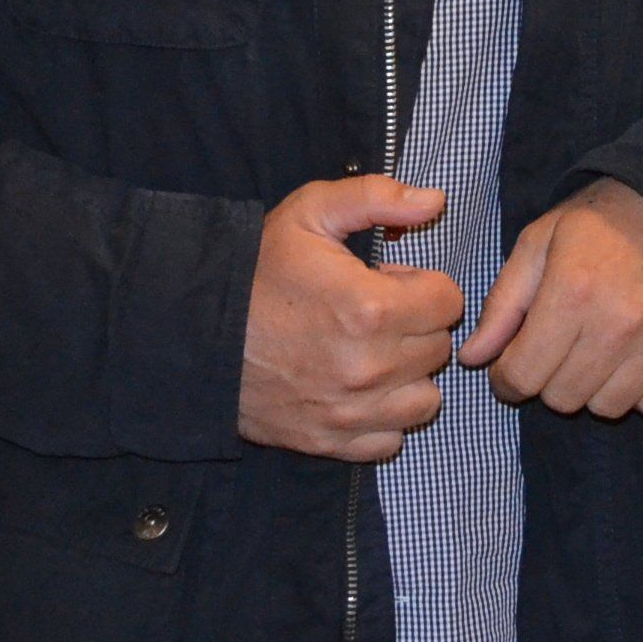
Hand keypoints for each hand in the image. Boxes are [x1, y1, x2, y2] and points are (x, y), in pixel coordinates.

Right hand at [236, 175, 465, 460]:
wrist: (194, 335)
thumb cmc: (256, 272)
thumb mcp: (309, 213)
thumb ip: (377, 198)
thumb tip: (434, 201)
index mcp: (371, 308)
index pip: (448, 301)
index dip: (422, 285)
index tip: (388, 282)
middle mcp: (369, 368)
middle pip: (438, 348)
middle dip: (415, 326)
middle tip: (373, 314)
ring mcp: (351, 412)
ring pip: (425, 399)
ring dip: (408, 376)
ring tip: (372, 353)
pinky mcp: (332, 443)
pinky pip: (391, 439)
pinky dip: (383, 418)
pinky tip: (358, 391)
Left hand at [459, 179, 642, 418]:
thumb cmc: (597, 225)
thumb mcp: (537, 244)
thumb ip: (502, 304)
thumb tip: (472, 358)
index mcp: (573, 292)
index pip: (523, 376)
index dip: (507, 378)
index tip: (512, 365)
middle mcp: (620, 323)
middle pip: (562, 399)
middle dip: (549, 378)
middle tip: (559, 346)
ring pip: (605, 408)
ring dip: (593, 387)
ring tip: (597, 347)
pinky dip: (639, 392)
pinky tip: (634, 357)